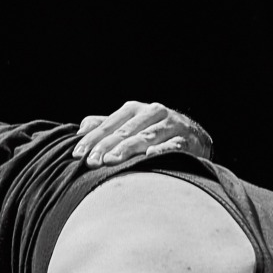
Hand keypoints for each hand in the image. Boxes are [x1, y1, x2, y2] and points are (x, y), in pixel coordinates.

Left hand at [70, 102, 211, 165]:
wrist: (194, 136)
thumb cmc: (154, 132)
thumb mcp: (129, 125)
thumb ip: (105, 125)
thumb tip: (81, 129)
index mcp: (135, 109)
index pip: (109, 124)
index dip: (92, 139)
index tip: (78, 155)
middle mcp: (152, 113)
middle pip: (125, 131)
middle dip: (106, 147)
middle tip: (91, 163)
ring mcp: (171, 125)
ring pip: (146, 137)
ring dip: (128, 149)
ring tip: (111, 161)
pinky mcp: (187, 139)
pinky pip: (173, 145)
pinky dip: (162, 151)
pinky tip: (149, 157)